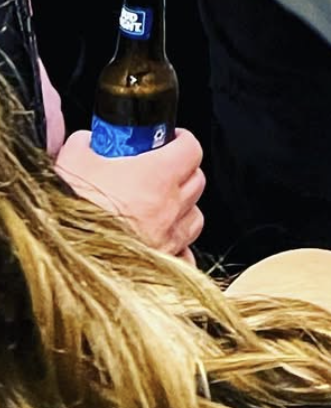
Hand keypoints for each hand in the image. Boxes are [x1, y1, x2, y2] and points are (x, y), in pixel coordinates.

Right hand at [54, 127, 204, 255]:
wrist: (56, 253)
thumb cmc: (68, 210)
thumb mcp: (73, 160)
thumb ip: (87, 143)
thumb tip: (89, 141)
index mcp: (156, 176)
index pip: (191, 149)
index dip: (182, 141)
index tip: (171, 140)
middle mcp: (168, 209)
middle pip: (196, 183)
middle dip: (183, 174)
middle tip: (163, 173)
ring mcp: (166, 240)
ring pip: (193, 219)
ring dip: (183, 211)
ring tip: (162, 209)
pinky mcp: (159, 268)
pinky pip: (184, 256)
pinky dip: (177, 248)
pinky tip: (161, 243)